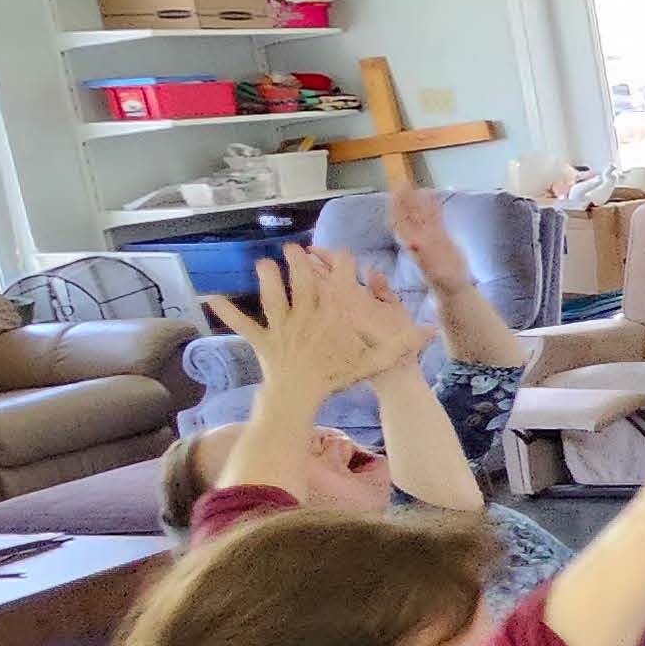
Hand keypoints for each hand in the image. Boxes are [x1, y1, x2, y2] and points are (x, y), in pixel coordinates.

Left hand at [206, 247, 420, 399]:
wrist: (300, 397)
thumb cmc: (339, 377)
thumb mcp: (376, 360)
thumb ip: (403, 344)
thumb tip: (432, 331)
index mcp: (332, 316)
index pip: (340, 283)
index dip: (342, 265)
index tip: (342, 253)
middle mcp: (306, 314)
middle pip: (304, 283)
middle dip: (300, 264)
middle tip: (294, 247)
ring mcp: (282, 326)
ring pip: (275, 297)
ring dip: (268, 280)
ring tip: (263, 263)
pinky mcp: (263, 340)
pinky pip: (244, 325)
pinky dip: (228, 313)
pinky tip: (212, 299)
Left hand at [383, 184, 471, 291]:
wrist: (452, 287)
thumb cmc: (445, 283)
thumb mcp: (438, 273)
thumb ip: (426, 256)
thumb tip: (414, 244)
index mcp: (415, 246)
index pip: (402, 223)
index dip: (398, 208)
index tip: (395, 194)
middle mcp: (420, 239)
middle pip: (408, 216)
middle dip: (403, 199)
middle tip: (400, 181)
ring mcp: (430, 236)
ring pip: (419, 214)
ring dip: (414, 199)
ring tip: (410, 184)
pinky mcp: (441, 236)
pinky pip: (434, 217)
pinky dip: (431, 205)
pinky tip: (429, 193)